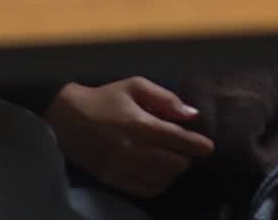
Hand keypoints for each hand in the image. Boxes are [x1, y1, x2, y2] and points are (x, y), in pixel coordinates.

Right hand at [45, 77, 213, 198]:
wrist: (68, 117)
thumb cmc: (106, 97)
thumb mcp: (135, 86)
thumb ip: (165, 99)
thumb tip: (191, 115)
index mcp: (139, 124)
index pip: (177, 140)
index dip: (197, 145)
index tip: (209, 147)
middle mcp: (132, 150)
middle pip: (173, 163)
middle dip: (185, 157)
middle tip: (186, 149)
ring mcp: (122, 168)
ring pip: (161, 179)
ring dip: (173, 171)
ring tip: (174, 159)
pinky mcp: (112, 180)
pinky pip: (144, 190)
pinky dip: (158, 184)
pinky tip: (160, 173)